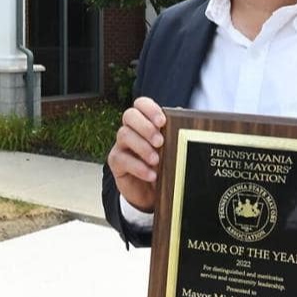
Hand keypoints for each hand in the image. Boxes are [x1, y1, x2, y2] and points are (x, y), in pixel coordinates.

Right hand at [106, 97, 167, 211]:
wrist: (152, 192)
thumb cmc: (163, 165)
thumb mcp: (172, 149)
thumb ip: (175, 132)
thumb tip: (180, 113)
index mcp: (145, 121)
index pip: (141, 104)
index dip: (150, 109)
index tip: (162, 121)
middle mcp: (131, 129)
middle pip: (129, 115)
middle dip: (145, 127)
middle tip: (160, 141)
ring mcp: (121, 145)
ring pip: (124, 135)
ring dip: (142, 147)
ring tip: (156, 161)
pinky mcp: (116, 162)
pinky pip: (121, 159)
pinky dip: (138, 167)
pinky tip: (151, 175)